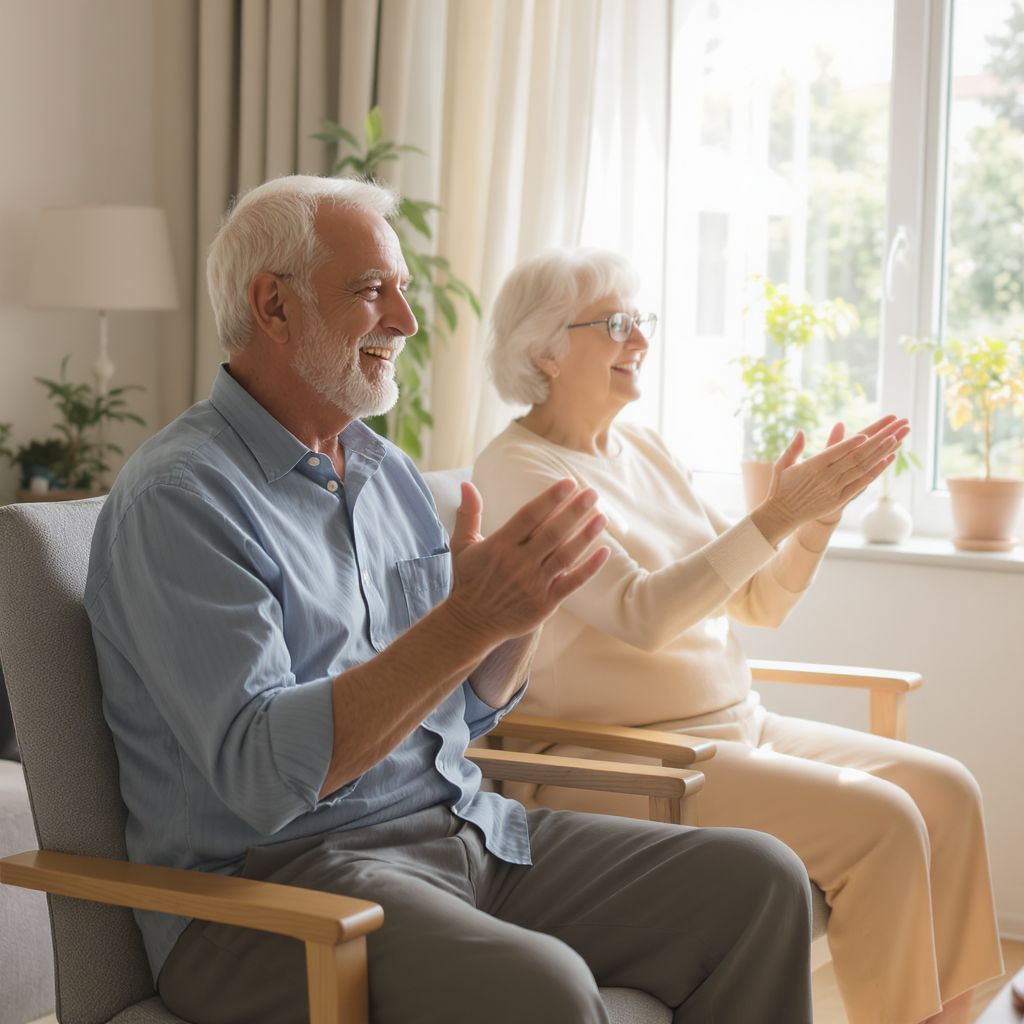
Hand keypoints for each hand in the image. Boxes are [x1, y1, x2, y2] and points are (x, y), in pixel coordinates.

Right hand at [445, 479, 609, 644]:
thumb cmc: (469, 580)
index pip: (529, 516)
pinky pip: (572, 583)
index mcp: (499, 546)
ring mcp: (533, 584)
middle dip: (574, 511)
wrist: (472, 624)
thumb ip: (468, 514)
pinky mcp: (545, 603)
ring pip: (565, 555)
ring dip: (585, 535)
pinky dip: (589, 568)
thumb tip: (466, 483)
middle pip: (552, 532)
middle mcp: (518, 563)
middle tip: (592, 493)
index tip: (569, 483)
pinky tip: (604, 551)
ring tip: (602, 517)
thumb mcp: (463, 545)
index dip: (550, 499)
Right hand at [752, 416, 909, 542]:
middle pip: (854, 457)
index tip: (867, 434)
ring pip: (861, 468)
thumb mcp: (782, 465)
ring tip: (895, 440)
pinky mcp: (839, 499)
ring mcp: (834, 489)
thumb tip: (801, 431)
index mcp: (811, 466)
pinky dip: (875, 471)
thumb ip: (793, 448)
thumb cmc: (781, 487)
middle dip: (875, 442)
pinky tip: (887, 460)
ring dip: (879, 454)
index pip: (835, 452)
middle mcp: (825, 477)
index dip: (851, 444)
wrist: (783, 514)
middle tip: (891, 429)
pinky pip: (861, 483)